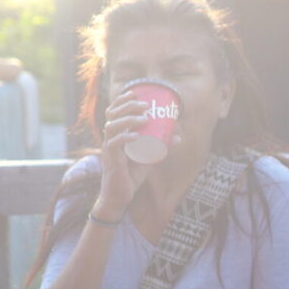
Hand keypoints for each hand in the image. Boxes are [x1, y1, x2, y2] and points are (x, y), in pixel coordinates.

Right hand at [91, 89, 161, 220]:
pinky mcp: (111, 161)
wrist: (120, 196)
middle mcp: (110, 139)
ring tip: (144, 119)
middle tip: (145, 105)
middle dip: (128, 106)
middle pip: (112, 115)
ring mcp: (109, 149)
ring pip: (111, 127)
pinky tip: (136, 136)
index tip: (135, 92)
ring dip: (127, 120)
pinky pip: (113, 145)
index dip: (121, 100)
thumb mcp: (148, 157)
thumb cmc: (131, 175)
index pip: (113, 111)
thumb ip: (160, 146)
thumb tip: (179, 136)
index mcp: (116, 134)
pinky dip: (125, 138)